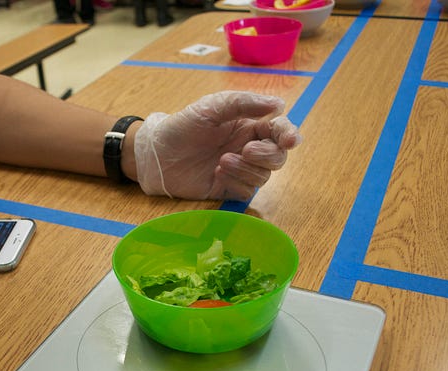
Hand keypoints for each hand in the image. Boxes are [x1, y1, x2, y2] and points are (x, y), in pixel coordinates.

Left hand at [133, 91, 300, 200]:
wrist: (157, 154)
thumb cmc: (182, 126)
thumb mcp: (211, 107)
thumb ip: (243, 103)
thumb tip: (279, 104)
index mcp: (249, 125)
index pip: (280, 130)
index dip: (289, 135)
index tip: (289, 140)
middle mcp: (249, 147)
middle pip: (278, 156)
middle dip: (268, 155)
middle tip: (247, 151)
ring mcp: (240, 169)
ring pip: (264, 175)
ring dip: (246, 168)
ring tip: (221, 161)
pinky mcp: (229, 188)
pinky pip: (247, 190)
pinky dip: (236, 181)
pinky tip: (217, 174)